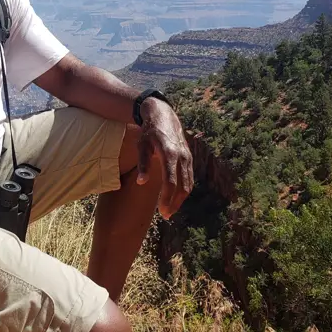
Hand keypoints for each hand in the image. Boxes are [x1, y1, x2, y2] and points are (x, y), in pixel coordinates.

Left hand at [136, 97, 193, 218]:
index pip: (170, 182)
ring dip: (181, 199)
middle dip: (175, 203)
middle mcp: (182, 157)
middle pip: (183, 186)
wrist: (164, 116)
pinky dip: (184, 189)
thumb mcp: (142, 145)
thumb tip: (142, 182)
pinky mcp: (189, 158)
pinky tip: (176, 197)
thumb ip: (143, 164)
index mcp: (169, 154)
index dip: (167, 198)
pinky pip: (189, 177)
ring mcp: (187, 157)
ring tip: (170, 210)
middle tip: (166, 215)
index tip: (162, 210)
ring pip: (189, 183)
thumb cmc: (150, 132)